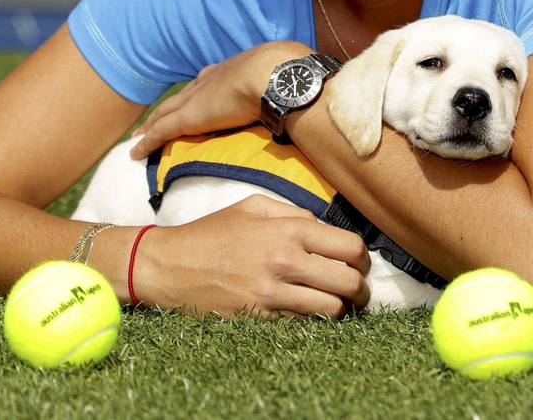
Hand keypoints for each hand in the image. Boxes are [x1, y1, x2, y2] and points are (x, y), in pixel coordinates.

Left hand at [129, 41, 307, 158]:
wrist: (279, 75)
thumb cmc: (294, 74)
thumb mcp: (296, 76)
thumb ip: (301, 89)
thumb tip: (323, 95)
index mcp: (237, 69)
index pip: (212, 81)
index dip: (202, 89)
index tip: (198, 94)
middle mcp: (213, 80)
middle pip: (184, 95)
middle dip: (171, 105)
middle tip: (157, 116)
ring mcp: (199, 98)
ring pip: (166, 113)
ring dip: (152, 124)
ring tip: (139, 136)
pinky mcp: (190, 117)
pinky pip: (161, 132)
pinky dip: (147, 142)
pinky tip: (135, 153)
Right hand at [133, 194, 370, 317]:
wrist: (168, 266)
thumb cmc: (210, 233)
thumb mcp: (252, 207)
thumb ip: (293, 213)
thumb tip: (324, 227)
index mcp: (288, 231)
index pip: (350, 247)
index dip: (363, 259)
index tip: (360, 265)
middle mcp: (285, 262)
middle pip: (349, 283)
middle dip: (360, 289)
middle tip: (357, 290)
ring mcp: (272, 294)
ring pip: (332, 310)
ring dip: (340, 309)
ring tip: (336, 304)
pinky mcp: (260, 318)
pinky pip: (303, 324)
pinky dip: (312, 320)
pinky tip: (306, 312)